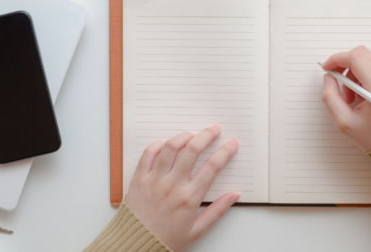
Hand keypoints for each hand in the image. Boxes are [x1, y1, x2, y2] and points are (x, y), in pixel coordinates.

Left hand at [125, 125, 239, 251]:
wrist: (136, 244)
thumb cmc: (166, 239)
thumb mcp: (197, 229)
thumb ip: (217, 210)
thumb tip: (234, 196)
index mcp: (189, 198)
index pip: (212, 167)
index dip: (225, 152)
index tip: (232, 144)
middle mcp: (172, 185)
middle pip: (193, 150)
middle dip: (207, 135)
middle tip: (214, 130)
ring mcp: (154, 180)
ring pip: (171, 147)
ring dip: (184, 136)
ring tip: (192, 134)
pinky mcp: (139, 178)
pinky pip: (148, 154)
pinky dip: (158, 145)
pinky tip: (166, 145)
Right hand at [321, 46, 370, 151]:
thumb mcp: (344, 122)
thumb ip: (330, 97)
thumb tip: (328, 78)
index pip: (355, 58)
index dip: (336, 59)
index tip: (327, 68)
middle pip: (362, 54)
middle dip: (344, 65)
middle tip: (338, 83)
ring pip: (369, 60)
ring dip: (354, 73)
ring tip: (352, 97)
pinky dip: (365, 77)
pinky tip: (363, 96)